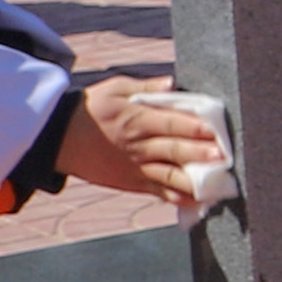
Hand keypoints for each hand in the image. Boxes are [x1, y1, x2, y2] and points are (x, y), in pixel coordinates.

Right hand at [58, 76, 221, 205]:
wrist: (58, 138)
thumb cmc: (90, 108)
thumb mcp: (115, 88)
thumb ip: (146, 88)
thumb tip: (173, 82)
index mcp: (135, 120)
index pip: (170, 124)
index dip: (193, 127)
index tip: (214, 130)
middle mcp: (137, 147)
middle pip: (174, 151)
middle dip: (200, 154)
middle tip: (224, 157)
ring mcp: (135, 168)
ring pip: (170, 177)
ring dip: (195, 180)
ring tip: (218, 183)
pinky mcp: (131, 183)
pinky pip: (159, 193)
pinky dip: (179, 197)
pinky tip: (199, 199)